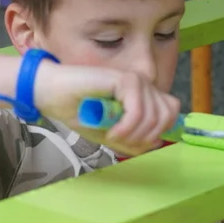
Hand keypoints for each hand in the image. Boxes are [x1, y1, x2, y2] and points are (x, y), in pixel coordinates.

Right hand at [36, 64, 180, 156]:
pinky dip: (126, 128)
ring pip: (154, 116)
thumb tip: (157, 141)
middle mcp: (143, 86)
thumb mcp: (110, 134)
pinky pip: (138, 112)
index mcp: (143, 96)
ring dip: (134, 135)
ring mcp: (136, 81)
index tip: (133, 143)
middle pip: (167, 115)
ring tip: (113, 137)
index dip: (158, 132)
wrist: (53, 95)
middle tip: (121, 141)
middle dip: (146, 136)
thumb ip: (134, 138)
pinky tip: (110, 133)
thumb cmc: (79, 112)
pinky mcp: (125, 80)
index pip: (170, 112)